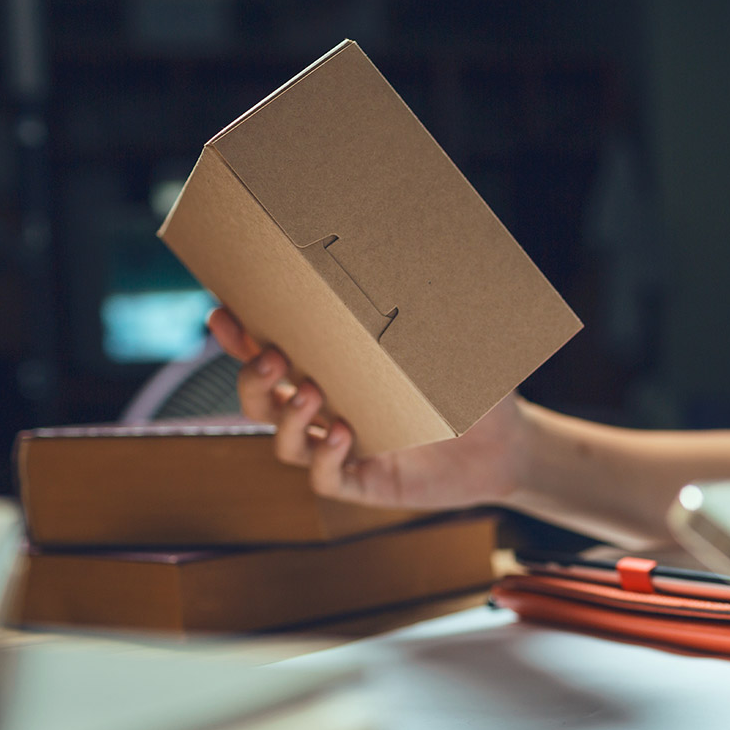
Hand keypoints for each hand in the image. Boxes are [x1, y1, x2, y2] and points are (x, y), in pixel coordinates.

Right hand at [206, 306, 526, 509]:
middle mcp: (331, 411)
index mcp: (338, 372)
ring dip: (287, 419)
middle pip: (261, 400)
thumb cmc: (473, 388)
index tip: (224, 313)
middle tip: (272, 357)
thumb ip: (432, 308)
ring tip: (310, 395)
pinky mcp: (366, 484)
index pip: (273, 353)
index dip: (241, 338)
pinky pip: (326, 479)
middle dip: (253, 377)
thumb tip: (429, 246)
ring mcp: (344, 450)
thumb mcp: (451, 344)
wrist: (506, 447)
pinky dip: (326, 460)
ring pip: (285, 442)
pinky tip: (344, 437)